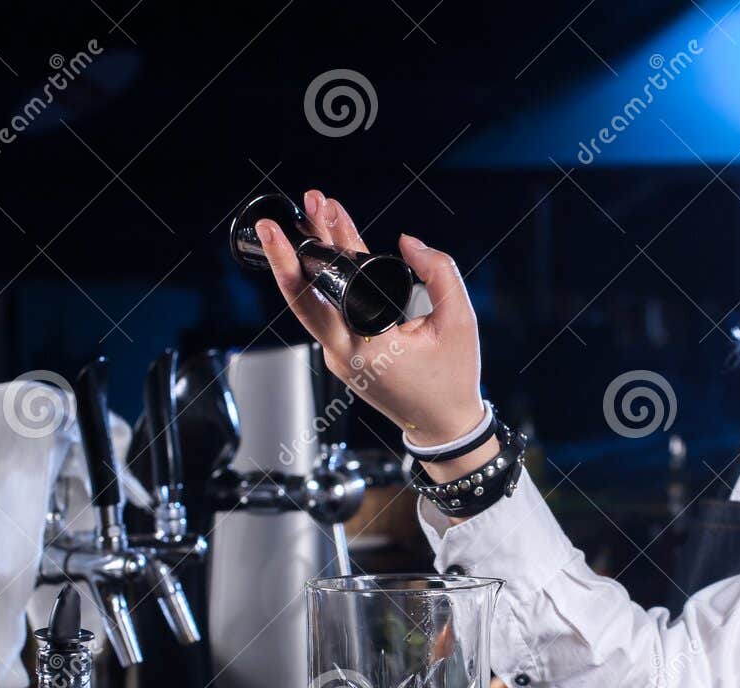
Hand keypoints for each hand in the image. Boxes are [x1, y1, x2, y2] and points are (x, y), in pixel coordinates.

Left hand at [254, 188, 484, 444]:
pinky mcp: (340, 358)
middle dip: (288, 254)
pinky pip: (326, 315)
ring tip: (305, 224)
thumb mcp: (460, 321)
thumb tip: (407, 241)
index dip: (330, 242)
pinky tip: (327, 255)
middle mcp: (344, 355)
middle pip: (303, 299)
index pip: (340, 284)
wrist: (444, 426)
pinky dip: (324, 284)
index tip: (323, 209)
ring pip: (310, 306)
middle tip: (278, 218)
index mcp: (371, 347)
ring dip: (304, 266)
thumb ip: (439, 272)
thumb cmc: (453, 379)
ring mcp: (337, 359)